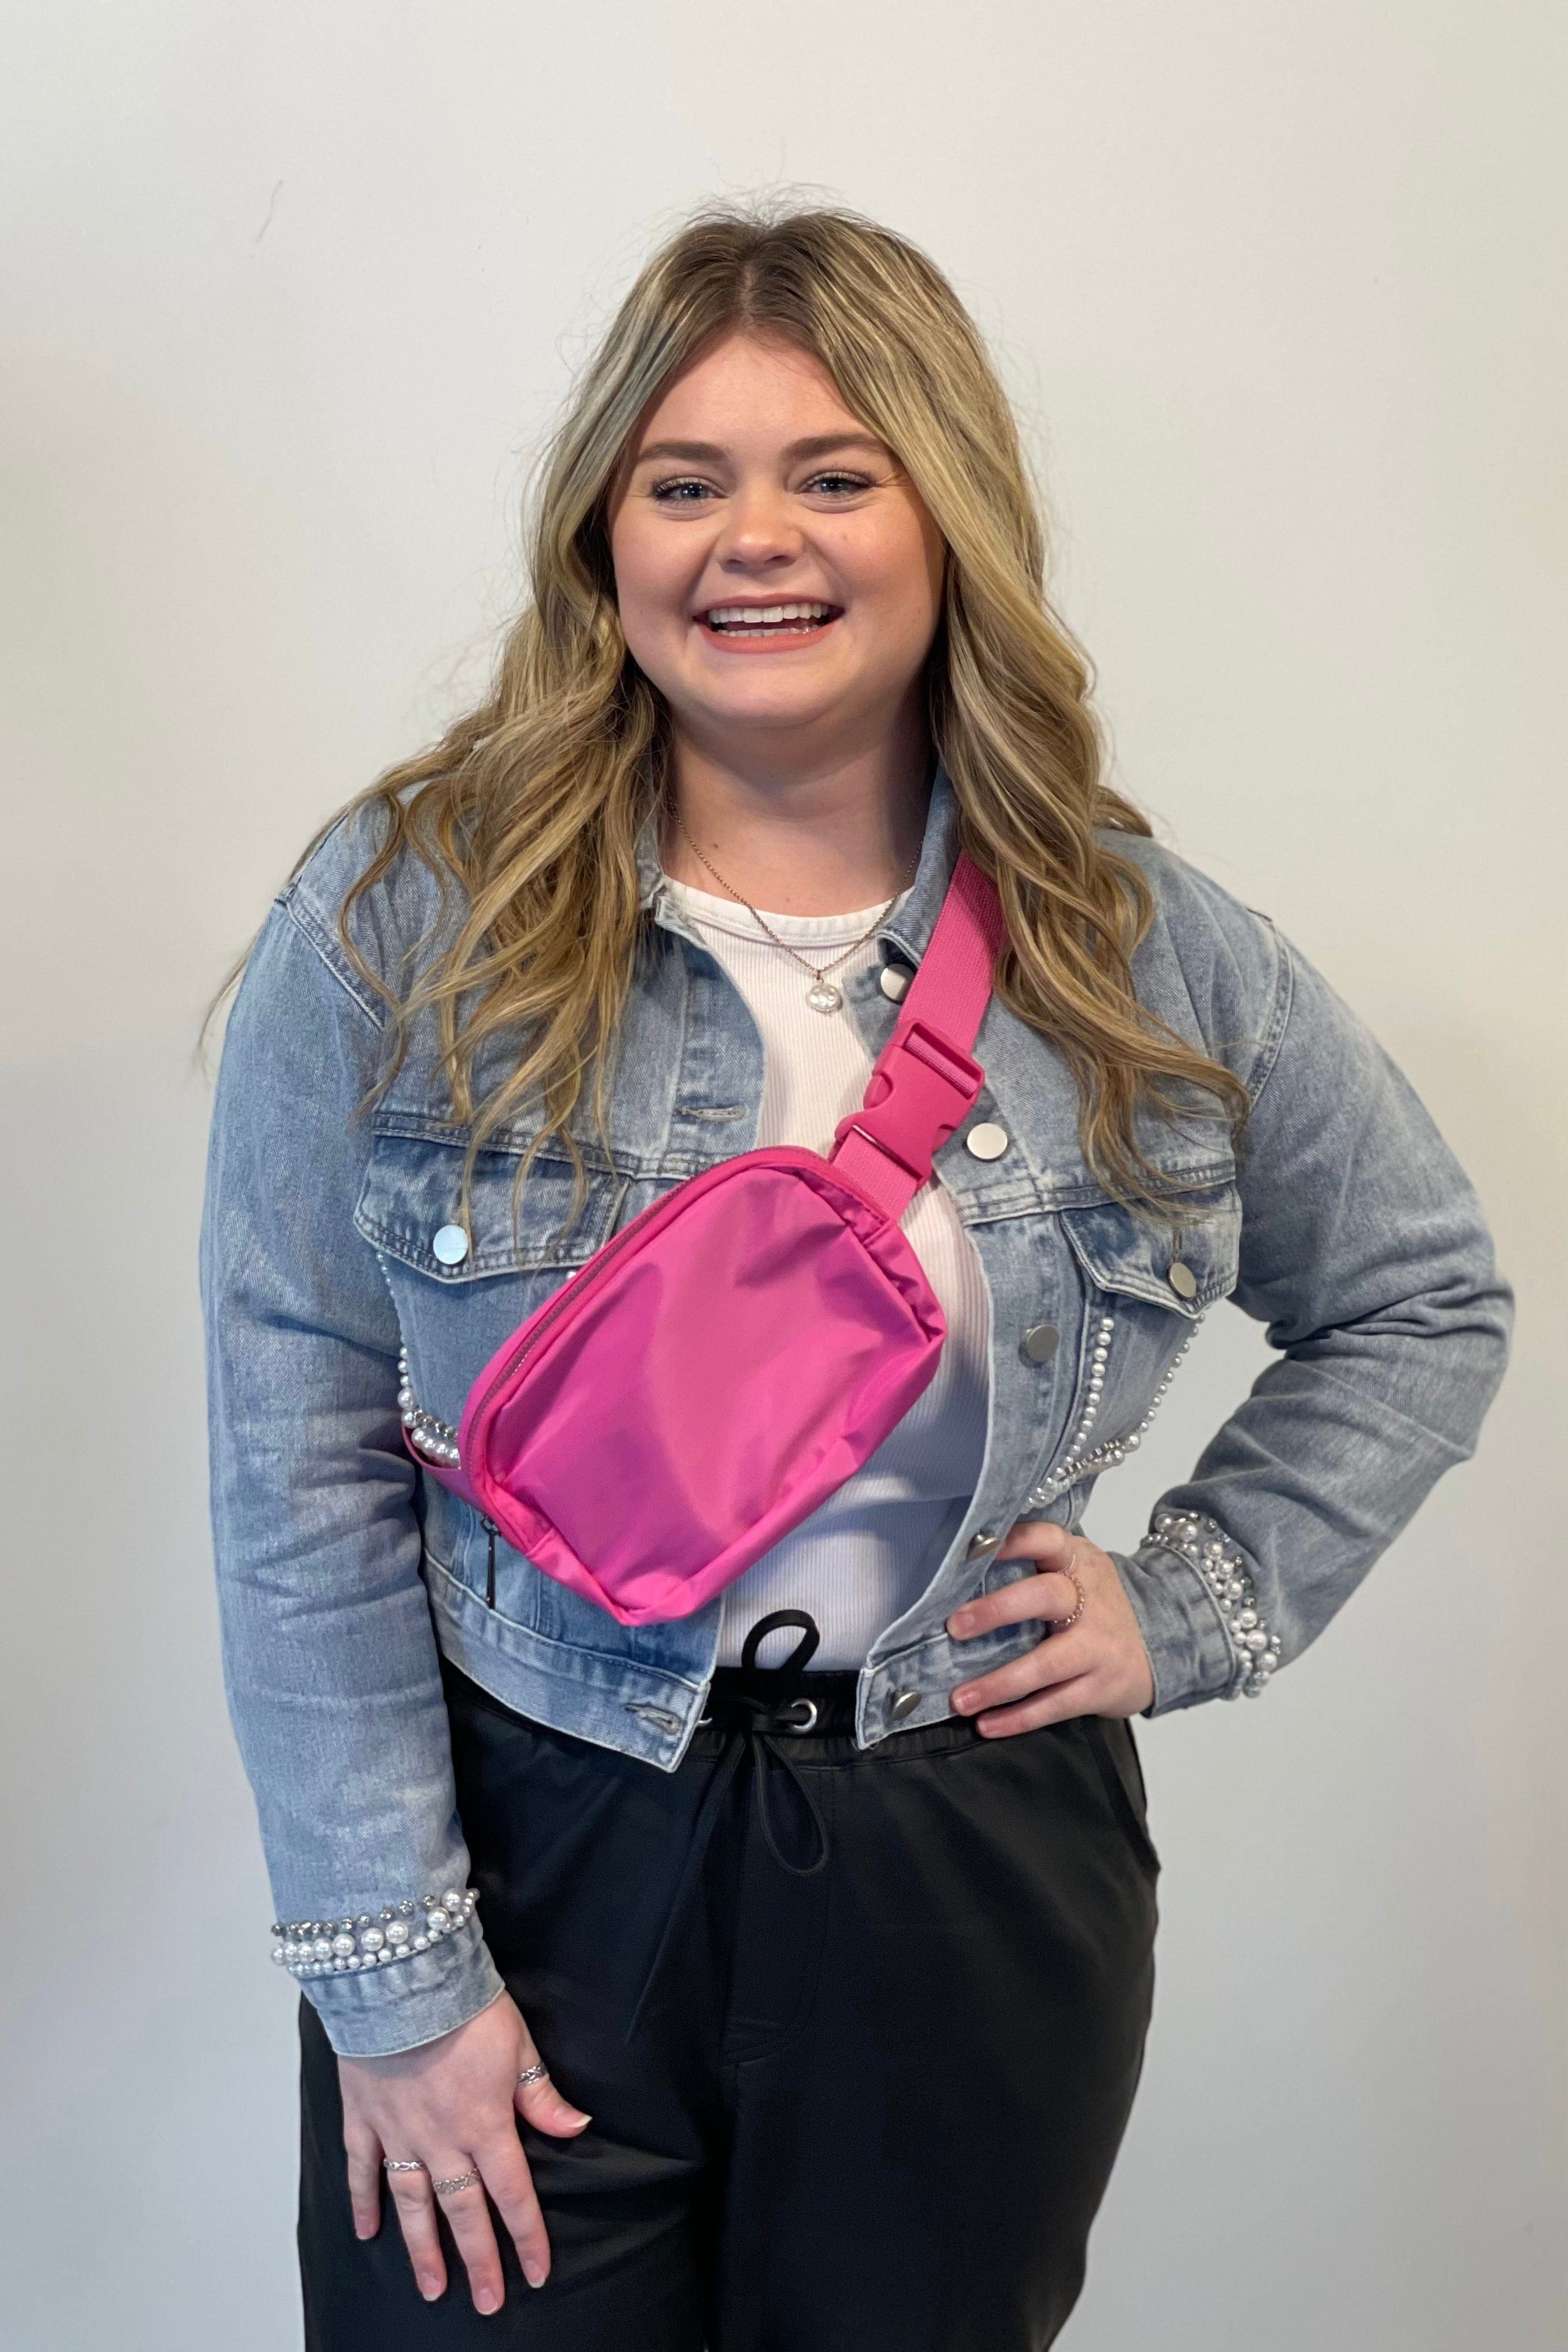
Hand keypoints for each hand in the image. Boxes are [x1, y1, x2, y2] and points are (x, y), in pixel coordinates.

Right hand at [339, 1987, 589, 2311]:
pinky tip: (366, 2233)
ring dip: (423, 2249)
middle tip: (486, 2303)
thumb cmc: (465, 2005)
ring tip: (432, 2288)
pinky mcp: (363, 2117)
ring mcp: (398, 2133)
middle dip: (479, 2261)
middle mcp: (441, 2140)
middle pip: (463, 2212)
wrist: (401, 1978)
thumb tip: (577, 2127)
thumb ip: (541, 2095)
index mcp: (485, 2124)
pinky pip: (361, 2169)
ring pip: (413, 2205)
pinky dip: (362, 2202)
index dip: (526, 2237)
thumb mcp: (518, 2045)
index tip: (536, 2273)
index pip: (512, 2194)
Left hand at [945, 1519, 1154, 1734]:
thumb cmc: (1096, 1605)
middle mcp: (1091, 1599)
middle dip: (997, 1610)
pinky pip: (1056, 1704)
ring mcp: (1099, 1646)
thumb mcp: (1074, 1572)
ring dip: (1000, 1683)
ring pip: (1048, 1663)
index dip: (1014, 1541)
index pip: (1047, 1539)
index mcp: (1078, 1562)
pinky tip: (988, 1724)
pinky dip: (1019, 1717)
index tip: (974, 1551)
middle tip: (955, 1627)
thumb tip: (958, 1576)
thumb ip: (1031, 1568)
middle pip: (1045, 1597)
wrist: (1162, 1644)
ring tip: (961, 1699)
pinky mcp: (1101, 1688)